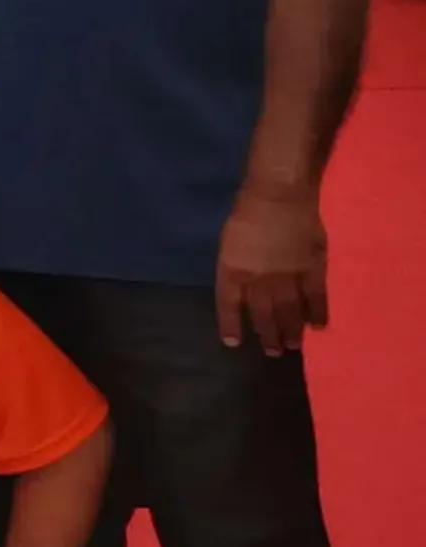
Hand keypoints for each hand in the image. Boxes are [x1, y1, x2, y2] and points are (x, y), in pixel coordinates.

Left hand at [216, 184, 330, 350]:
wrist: (279, 194)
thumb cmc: (248, 211)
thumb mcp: (229, 241)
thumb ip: (236, 265)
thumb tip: (243, 286)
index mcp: (233, 269)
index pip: (229, 304)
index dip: (230, 324)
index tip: (233, 343)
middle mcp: (259, 278)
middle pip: (263, 312)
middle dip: (268, 334)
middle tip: (273, 352)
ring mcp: (288, 275)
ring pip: (290, 310)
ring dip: (291, 330)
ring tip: (292, 346)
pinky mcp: (313, 268)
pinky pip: (316, 297)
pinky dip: (317, 313)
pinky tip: (318, 326)